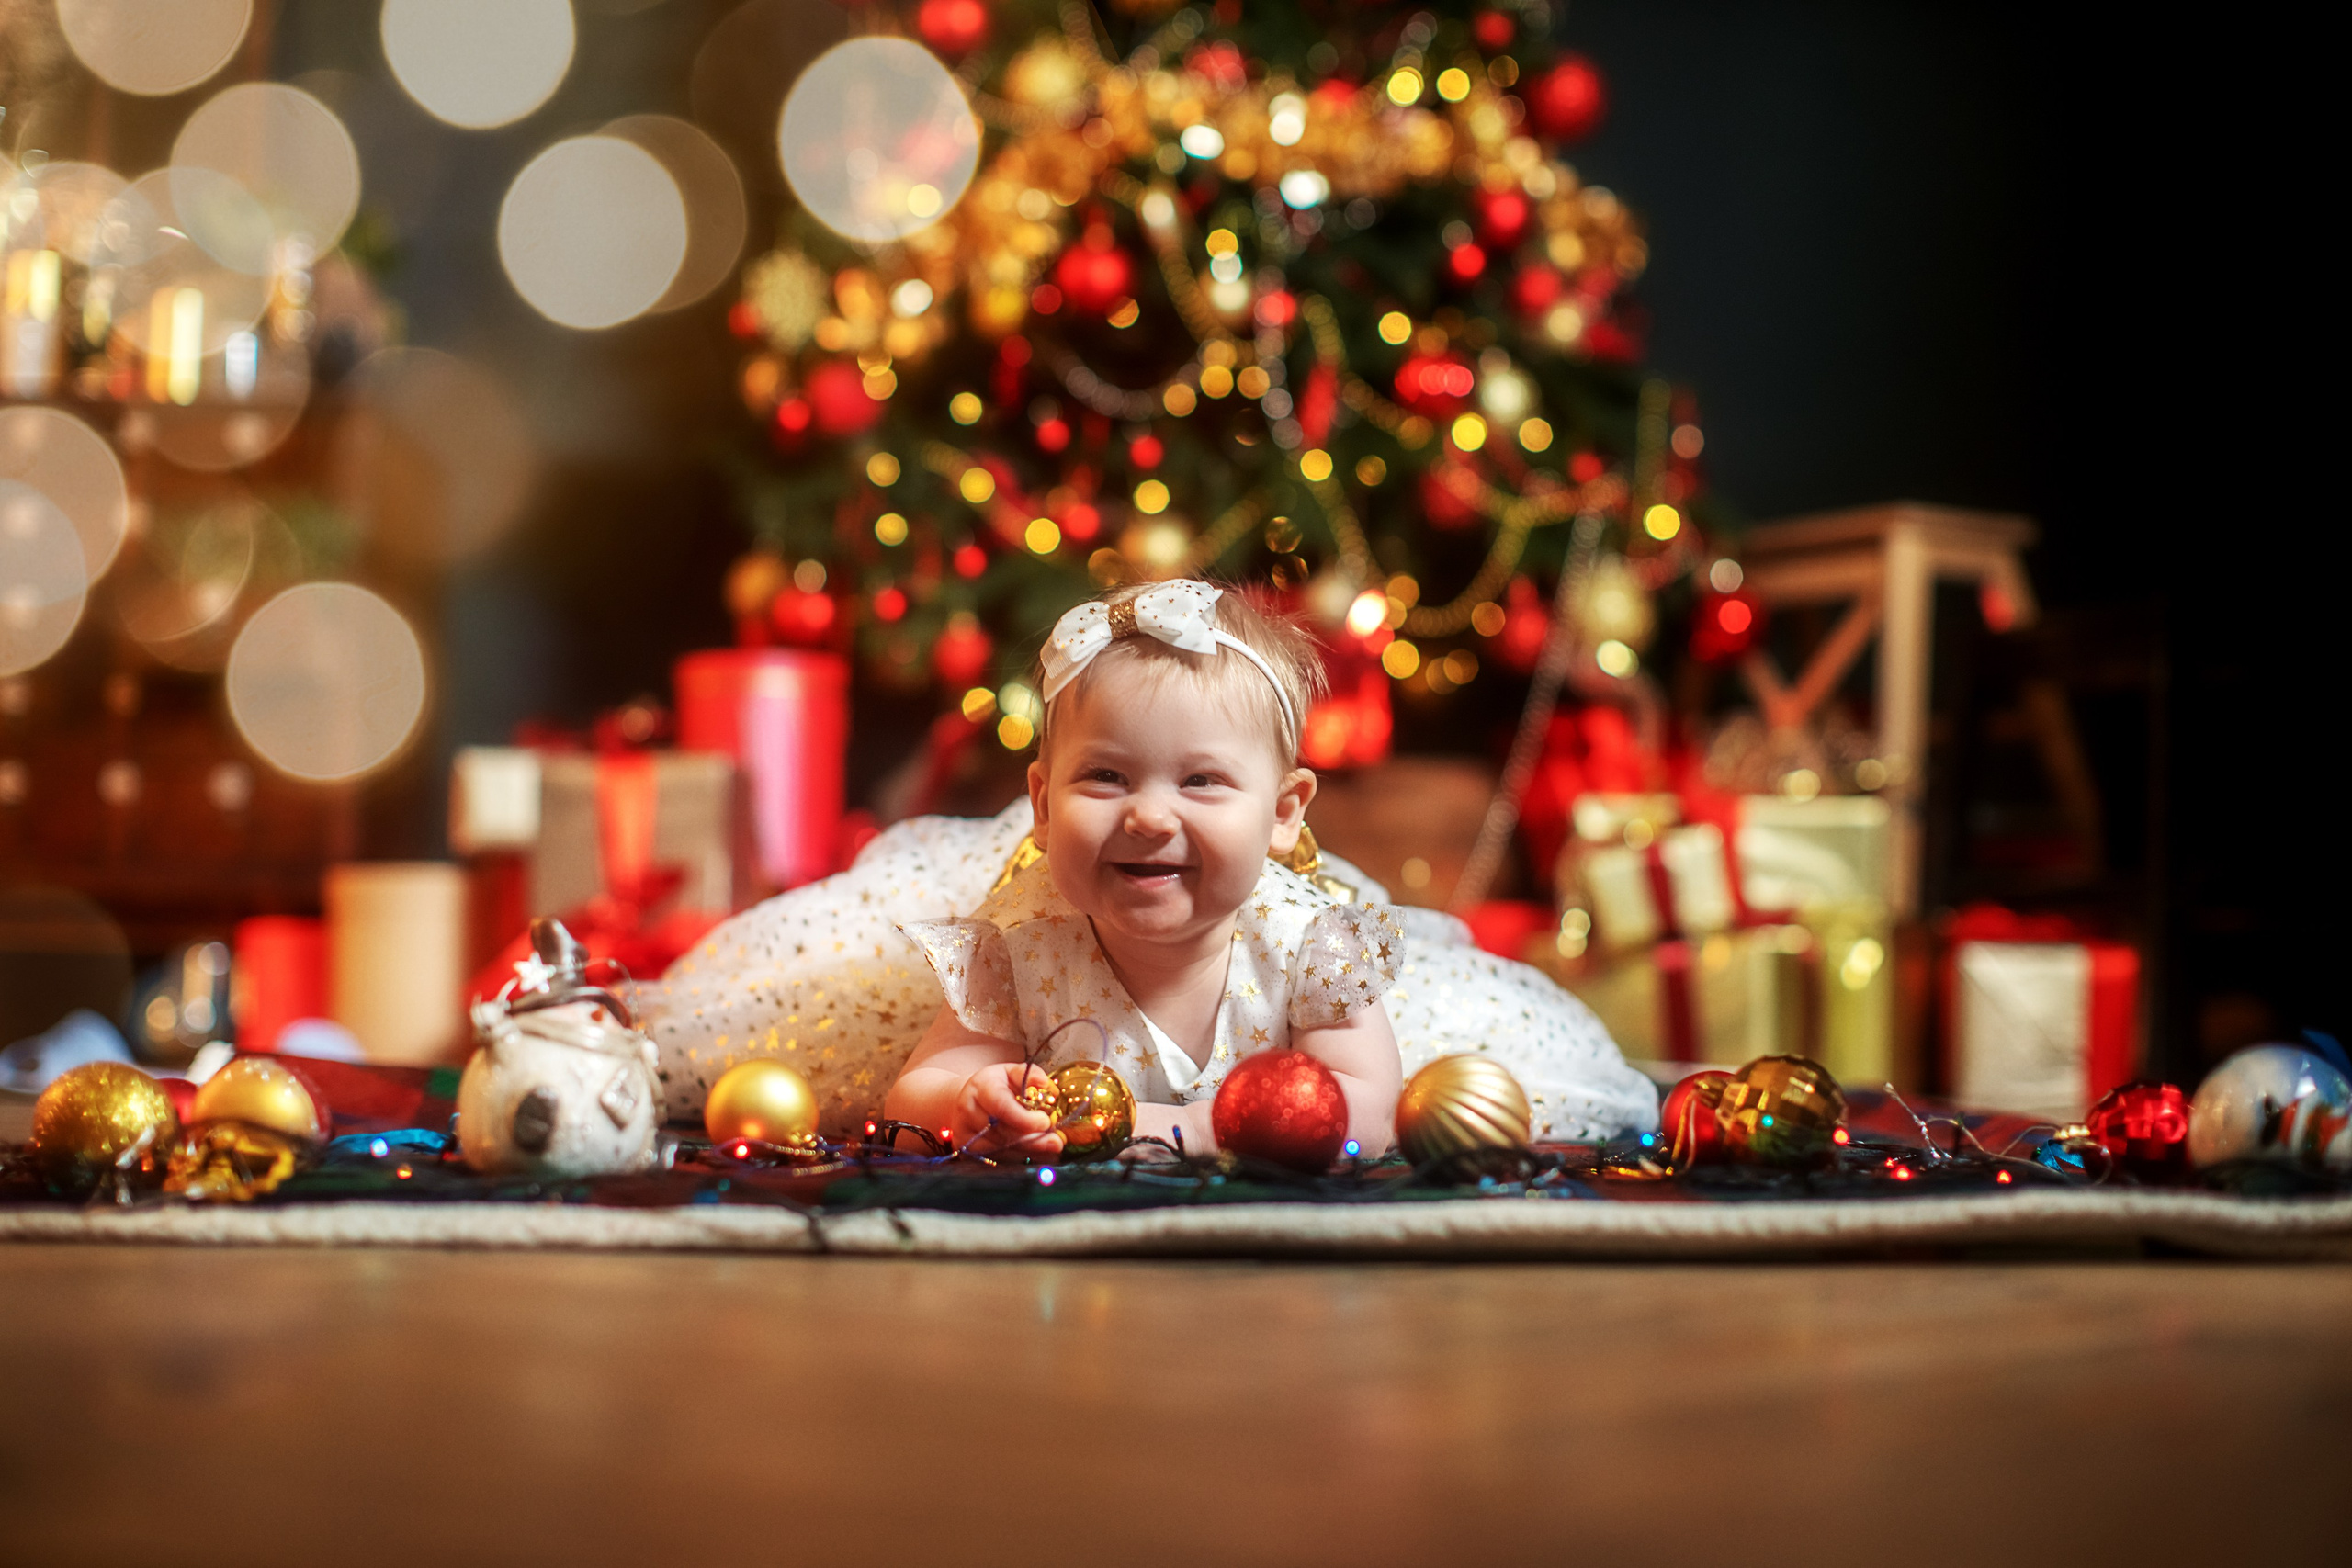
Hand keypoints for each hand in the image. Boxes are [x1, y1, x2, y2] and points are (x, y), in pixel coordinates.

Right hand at [950, 1062, 1065, 1159]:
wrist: (965, 1100)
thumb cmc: (994, 1085)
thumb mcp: (1010, 1072)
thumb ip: (1029, 1075)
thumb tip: (1047, 1086)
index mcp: (981, 1087)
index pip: (1002, 1106)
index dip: (1025, 1119)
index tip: (1046, 1122)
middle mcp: (969, 1111)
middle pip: (1003, 1132)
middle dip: (1033, 1139)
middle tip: (1057, 1142)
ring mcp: (965, 1133)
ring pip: (1002, 1148)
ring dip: (1029, 1149)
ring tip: (1050, 1146)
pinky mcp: (967, 1151)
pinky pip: (997, 1158)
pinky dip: (1020, 1156)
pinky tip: (1036, 1153)